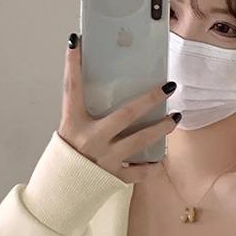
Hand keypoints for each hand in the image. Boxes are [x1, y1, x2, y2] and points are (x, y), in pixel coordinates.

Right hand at [58, 31, 178, 183]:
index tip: (76, 42)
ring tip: (175, 117)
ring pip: (139, 141)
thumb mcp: (70, 130)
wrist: (61, 193)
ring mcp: (104, 159)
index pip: (71, 89)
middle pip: (124, 115)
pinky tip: (160, 158)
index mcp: (73, 123)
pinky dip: (151, 166)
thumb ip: (84, 112)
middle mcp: (90, 139)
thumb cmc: (67, 156)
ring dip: (160, 129)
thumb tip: (102, 85)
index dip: (72, 65)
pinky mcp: (113, 177)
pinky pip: (139, 171)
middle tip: (168, 86)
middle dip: (149, 99)